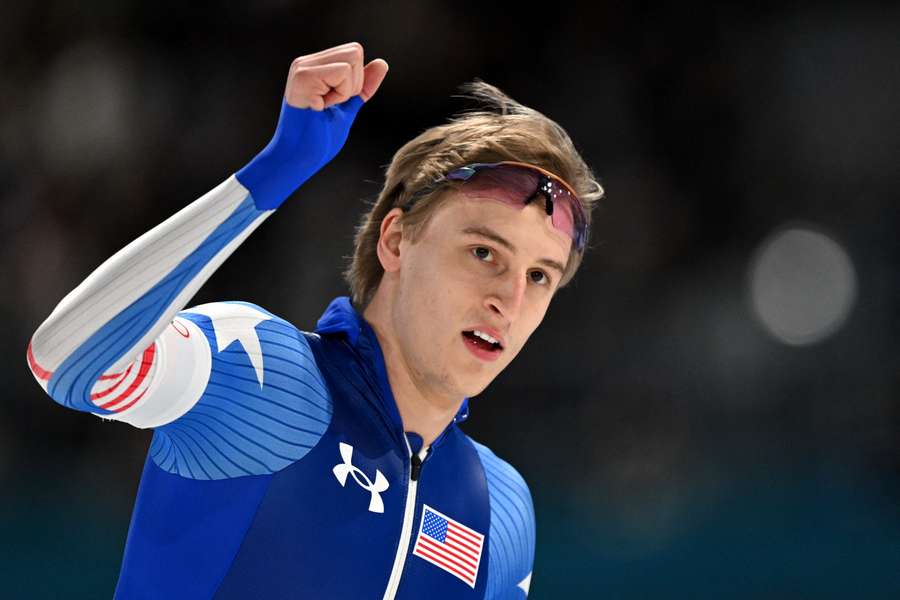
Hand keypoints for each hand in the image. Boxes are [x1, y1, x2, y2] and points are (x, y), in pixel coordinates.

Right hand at [235, 43, 389, 209]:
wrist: (297, 158)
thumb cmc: (317, 139)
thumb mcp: (347, 107)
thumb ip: (363, 86)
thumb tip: (382, 64)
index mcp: (312, 67)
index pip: (353, 53)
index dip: (354, 82)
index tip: (333, 103)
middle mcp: (304, 63)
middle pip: (355, 51)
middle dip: (353, 84)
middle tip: (330, 105)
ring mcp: (302, 67)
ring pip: (350, 61)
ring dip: (345, 91)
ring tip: (323, 108)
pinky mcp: (303, 76)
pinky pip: (343, 73)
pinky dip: (339, 95)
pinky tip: (319, 109)